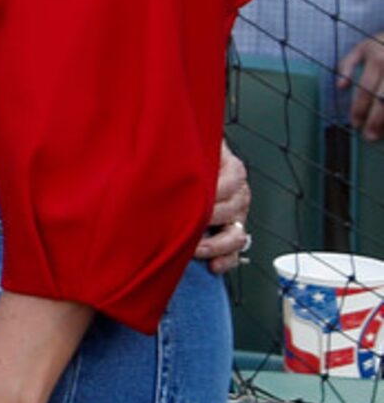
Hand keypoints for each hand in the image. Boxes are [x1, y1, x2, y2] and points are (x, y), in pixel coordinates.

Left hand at [194, 140, 251, 274]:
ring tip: (194, 249)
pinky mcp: (232, 233)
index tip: (190, 201)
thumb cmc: (185, 155)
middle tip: (184, 225)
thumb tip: (164, 137)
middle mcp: (238, 193)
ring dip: (216, 245)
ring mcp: (238, 215)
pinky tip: (212, 266)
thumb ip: (183, 143)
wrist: (185, 168)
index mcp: (232, 168)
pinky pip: (236, 252)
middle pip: (232, 210)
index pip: (230, 181)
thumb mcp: (189, 145)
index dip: (211, 194)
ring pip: (237, 235)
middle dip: (208, 220)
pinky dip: (226, 260)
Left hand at [339, 32, 383, 141]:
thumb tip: (340, 87)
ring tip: (382, 134)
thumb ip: (348, 65)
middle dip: (375, 121)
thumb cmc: (383, 43)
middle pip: (383, 100)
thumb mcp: (363, 46)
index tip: (355, 124)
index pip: (365, 90)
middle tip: (369, 136)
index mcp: (377, 60)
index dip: (359, 109)